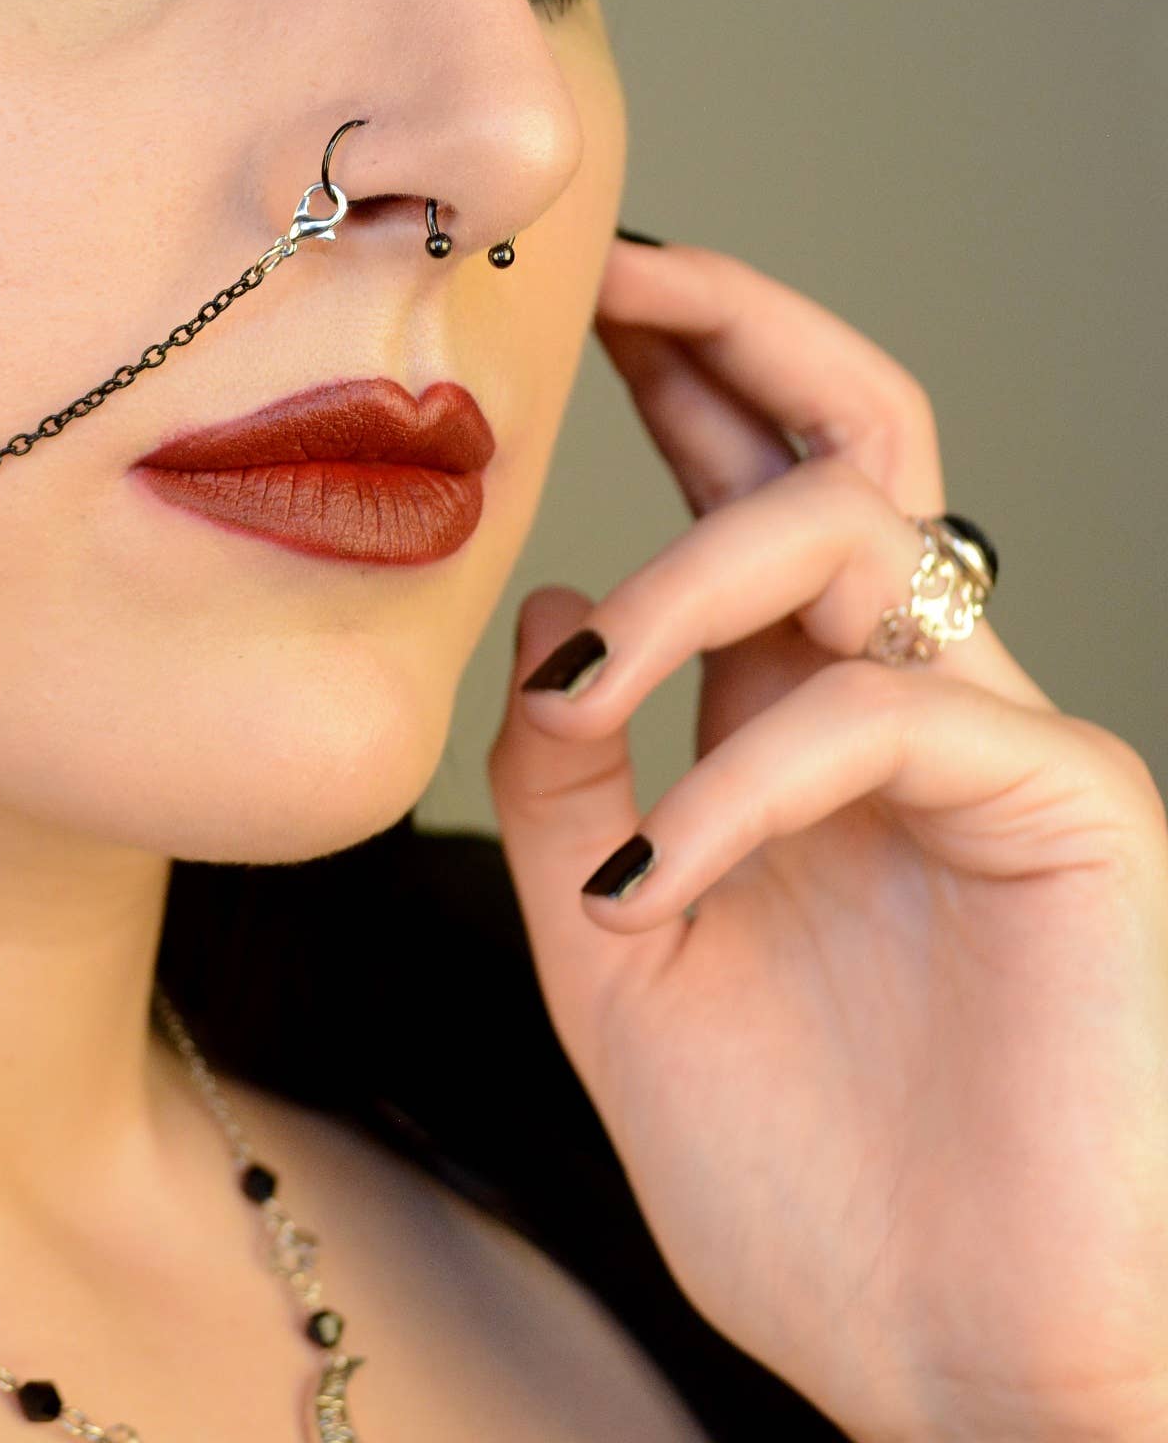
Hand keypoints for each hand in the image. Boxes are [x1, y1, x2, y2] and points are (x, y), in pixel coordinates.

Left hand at [484, 236, 1167, 1442]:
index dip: (672, 375)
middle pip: (852, 431)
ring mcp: (994, 742)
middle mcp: (899, 697)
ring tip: (589, 687)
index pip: (745, 491)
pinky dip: (744, 781)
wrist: (942, 1360)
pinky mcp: (1069, 811)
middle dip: (740, 328)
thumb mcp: (615, 960)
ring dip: (694, 573)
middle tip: (618, 276)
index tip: (568, 303)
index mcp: (795, 718)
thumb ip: (569, 788)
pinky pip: (887, 715)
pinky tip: (663, 885)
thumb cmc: (793, 1172)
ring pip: (861, 531)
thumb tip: (542, 604)